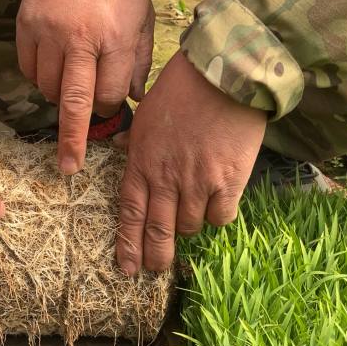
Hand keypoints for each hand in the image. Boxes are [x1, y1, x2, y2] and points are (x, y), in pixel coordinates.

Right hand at [16, 0, 153, 174]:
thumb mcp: (139, 19)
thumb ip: (137, 61)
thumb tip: (132, 99)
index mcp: (113, 38)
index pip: (108, 94)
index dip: (109, 107)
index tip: (108, 107)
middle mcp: (78, 40)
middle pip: (73, 102)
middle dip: (72, 139)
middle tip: (69, 166)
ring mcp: (47, 34)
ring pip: (49, 88)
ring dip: (59, 97)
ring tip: (71, 81)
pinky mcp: (25, 28)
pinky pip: (29, 70)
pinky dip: (40, 77)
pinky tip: (53, 65)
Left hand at [115, 52, 266, 274]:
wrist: (223, 75)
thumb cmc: (180, 90)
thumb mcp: (144, 114)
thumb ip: (132, 139)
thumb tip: (118, 148)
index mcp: (141, 163)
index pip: (129, 214)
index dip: (128, 244)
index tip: (126, 267)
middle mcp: (165, 179)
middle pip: (157, 231)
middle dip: (155, 256)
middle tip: (154, 270)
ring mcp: (197, 183)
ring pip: (189, 226)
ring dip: (187, 227)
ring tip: (190, 216)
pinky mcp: (228, 181)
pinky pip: (220, 217)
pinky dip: (217, 216)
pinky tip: (217, 207)